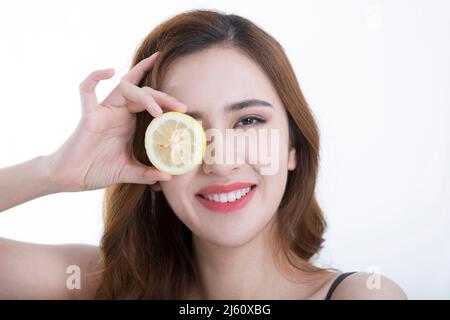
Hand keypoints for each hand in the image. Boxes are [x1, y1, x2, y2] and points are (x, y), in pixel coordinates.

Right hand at [45, 51, 185, 191]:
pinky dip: (95, 77)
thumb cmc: (97, 170)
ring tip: (158, 111)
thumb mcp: (128, 172)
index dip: (165, 95)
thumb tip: (169, 177)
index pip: (149, 98)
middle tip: (182, 107)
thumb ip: (147, 173)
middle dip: (163, 96)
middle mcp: (117, 111)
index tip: (184, 105)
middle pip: (142, 91)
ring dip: (143, 95)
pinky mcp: (88, 116)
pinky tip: (109, 71)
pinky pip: (86, 90)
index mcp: (128, 120)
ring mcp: (102, 111)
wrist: (72, 178)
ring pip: (124, 88)